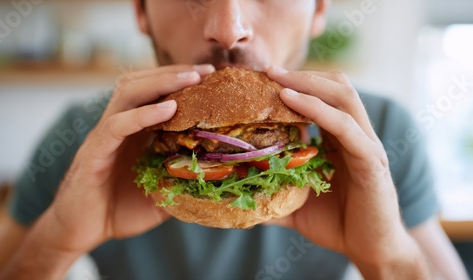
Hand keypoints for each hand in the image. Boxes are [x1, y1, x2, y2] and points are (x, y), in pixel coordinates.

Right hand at [47, 64, 214, 253]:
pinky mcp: (94, 152)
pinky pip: (117, 125)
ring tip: (191, 79)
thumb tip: (217, 179)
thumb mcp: (161, 194)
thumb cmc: (120, 210)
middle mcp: (119, 125)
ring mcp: (105, 135)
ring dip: (161, 82)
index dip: (181, 81)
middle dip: (175, 73)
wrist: (82, 231)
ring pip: (129, 93)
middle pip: (142, 83)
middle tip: (207, 70)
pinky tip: (168, 109)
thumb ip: (182, 180)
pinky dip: (142, 114)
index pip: (154, 93)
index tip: (212, 76)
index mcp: (133, 131)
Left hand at [265, 66, 423, 269]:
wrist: (371, 250)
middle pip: (335, 86)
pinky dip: (317, 109)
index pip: (324, 97)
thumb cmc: (337, 225)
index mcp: (341, 139)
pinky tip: (291, 101)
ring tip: (277, 78)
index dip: (297, 84)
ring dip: (308, 83)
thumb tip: (237, 193)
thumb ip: (272, 193)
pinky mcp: (371, 160)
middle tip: (268, 70)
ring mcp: (366, 145)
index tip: (264, 78)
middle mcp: (356, 135)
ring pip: (342, 97)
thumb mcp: (296, 204)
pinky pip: (344, 126)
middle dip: (301, 75)